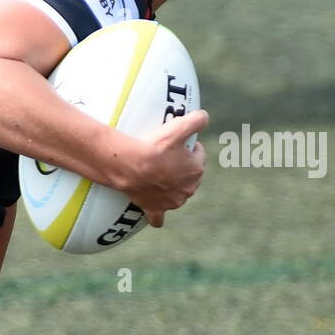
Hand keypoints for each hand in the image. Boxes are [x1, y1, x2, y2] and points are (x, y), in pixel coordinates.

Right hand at [122, 110, 208, 227]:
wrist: (129, 166)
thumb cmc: (154, 147)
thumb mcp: (178, 126)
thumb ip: (197, 119)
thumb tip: (205, 116)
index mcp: (196, 170)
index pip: (199, 155)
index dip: (190, 147)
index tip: (179, 143)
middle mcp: (188, 189)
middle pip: (190, 176)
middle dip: (183, 168)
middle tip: (167, 157)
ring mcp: (172, 201)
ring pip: (178, 194)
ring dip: (173, 188)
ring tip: (159, 177)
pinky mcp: (155, 209)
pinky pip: (158, 218)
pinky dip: (158, 217)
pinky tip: (157, 217)